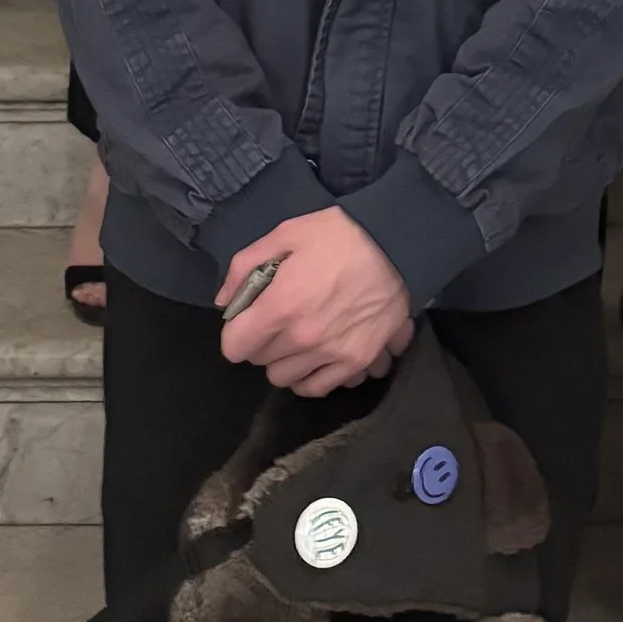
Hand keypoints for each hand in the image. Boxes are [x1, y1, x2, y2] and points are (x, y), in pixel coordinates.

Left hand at [218, 210, 414, 395]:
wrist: (398, 242)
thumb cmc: (339, 234)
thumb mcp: (286, 233)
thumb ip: (245, 266)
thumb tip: (224, 301)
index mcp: (280, 307)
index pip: (233, 347)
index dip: (238, 329)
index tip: (250, 316)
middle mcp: (302, 339)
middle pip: (260, 362)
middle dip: (262, 340)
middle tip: (280, 317)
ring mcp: (331, 355)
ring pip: (286, 379)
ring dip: (286, 360)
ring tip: (300, 337)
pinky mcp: (356, 362)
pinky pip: (319, 388)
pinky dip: (312, 376)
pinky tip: (318, 355)